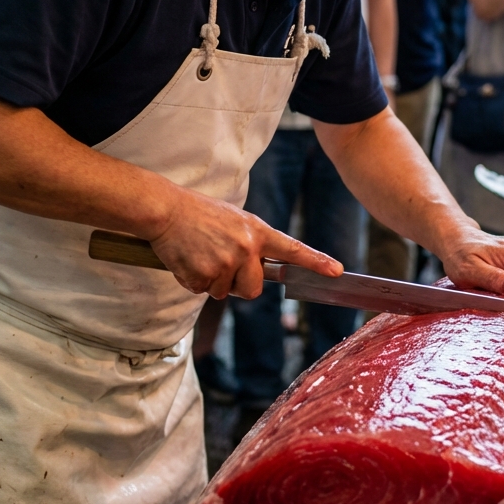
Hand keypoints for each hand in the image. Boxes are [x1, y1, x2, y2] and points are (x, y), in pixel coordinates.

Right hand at [149, 187, 342, 299]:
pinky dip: (193, 281)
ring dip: (213, 281)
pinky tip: (188, 259)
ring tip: (201, 254)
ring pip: (225, 292)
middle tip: (221, 262)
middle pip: (254, 289)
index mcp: (257, 232)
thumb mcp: (236, 221)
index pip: (292, 249)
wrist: (166, 211)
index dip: (316, 262)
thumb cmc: (201, 215)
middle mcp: (245, 248)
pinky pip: (202, 291)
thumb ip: (253, 243)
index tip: (336, 271)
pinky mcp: (202, 275)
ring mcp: (224, 263)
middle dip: (239, 284)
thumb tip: (258, 271)